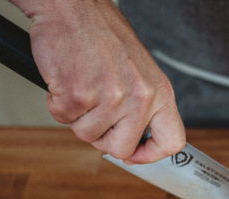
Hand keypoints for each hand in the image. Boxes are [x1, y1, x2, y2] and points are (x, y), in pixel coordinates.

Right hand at [19, 0, 184, 162]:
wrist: (71, 5)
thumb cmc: (101, 32)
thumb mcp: (139, 69)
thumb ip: (142, 105)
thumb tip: (135, 141)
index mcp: (160, 92)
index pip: (171, 141)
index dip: (150, 155)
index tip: (135, 154)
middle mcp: (140, 97)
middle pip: (122, 148)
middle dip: (102, 138)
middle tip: (94, 114)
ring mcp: (110, 98)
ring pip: (88, 135)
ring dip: (77, 116)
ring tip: (80, 84)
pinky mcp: (78, 95)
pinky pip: (62, 118)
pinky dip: (57, 102)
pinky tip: (65, 78)